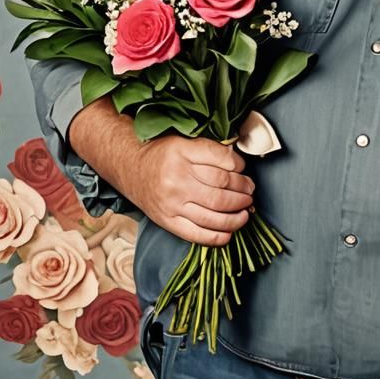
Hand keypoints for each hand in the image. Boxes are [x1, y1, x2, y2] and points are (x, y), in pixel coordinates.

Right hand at [132, 134, 254, 246]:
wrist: (130, 167)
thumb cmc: (161, 154)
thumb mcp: (184, 141)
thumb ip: (211, 150)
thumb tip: (238, 163)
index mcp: (182, 155)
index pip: (222, 163)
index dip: (240, 167)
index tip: (243, 169)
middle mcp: (177, 180)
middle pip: (221, 192)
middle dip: (243, 194)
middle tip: (249, 192)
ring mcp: (172, 204)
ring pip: (214, 215)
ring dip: (236, 217)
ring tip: (245, 212)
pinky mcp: (167, 221)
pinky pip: (197, 234)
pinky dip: (217, 237)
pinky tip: (229, 232)